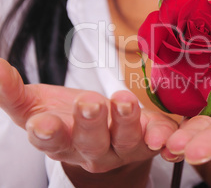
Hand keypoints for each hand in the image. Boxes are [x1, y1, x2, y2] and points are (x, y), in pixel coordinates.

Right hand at [0, 58, 177, 185]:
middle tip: (88, 102)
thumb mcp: (34, 103)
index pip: (51, 141)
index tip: (41, 123)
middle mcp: (93, 150)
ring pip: (125, 139)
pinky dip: (162, 136)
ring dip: (126, 121)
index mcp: (62, 142)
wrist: (101, 128)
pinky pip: (158, 139)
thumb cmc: (65, 115)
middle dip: (90, 123)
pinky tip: (163, 132)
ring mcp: (123, 147)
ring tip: (123, 101)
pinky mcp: (148, 139)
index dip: (46, 133)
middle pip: (91, 142)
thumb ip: (11, 91)